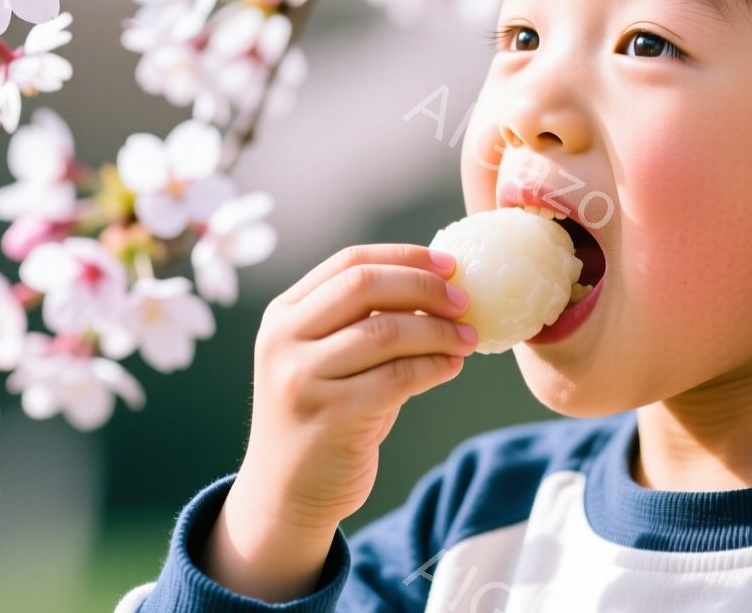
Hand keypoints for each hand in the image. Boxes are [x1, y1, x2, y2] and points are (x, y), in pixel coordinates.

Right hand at [240, 243, 476, 533]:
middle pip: (366, 286)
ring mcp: (302, 377)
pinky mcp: (331, 416)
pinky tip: (451, 366)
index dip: (405, 257)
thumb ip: (367, 322)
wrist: (287, 492)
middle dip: (425, 287)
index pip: (350, 262)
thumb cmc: (324, 417)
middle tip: (465, 301)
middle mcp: (284, 339)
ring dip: (439, 331)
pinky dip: (434, 366)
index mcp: (283, 314)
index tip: (450, 265)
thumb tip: (440, 287)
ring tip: (467, 339)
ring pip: (387, 331)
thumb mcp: (330, 359)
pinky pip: (398, 377)